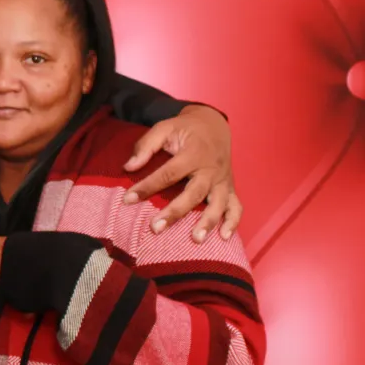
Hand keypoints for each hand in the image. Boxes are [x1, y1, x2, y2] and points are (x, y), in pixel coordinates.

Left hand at [122, 104, 241, 240]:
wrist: (214, 125)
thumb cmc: (185, 129)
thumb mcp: (164, 128)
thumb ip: (146, 146)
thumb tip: (129, 167)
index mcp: (192, 154)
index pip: (168, 173)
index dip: (147, 186)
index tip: (128, 199)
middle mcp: (210, 170)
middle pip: (193, 194)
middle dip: (175, 212)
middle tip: (156, 228)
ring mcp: (222, 180)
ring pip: (217, 203)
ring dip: (208, 222)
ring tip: (196, 239)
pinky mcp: (230, 188)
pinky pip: (236, 206)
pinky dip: (233, 222)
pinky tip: (224, 237)